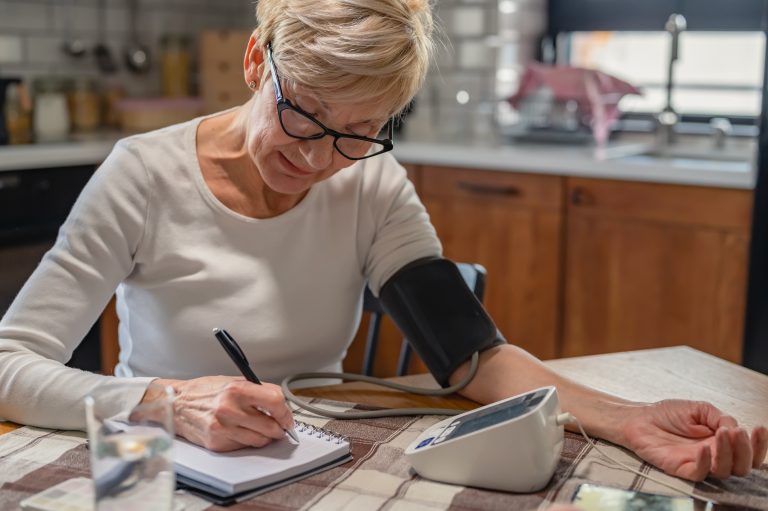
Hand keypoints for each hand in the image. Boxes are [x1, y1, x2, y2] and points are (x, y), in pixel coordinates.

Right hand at [145, 376, 294, 451]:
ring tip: (262, 429)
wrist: (177, 404)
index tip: (287, 416)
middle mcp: (229, 409)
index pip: (275, 401)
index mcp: (236, 390)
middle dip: (279, 428)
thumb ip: (258, 390)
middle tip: (280, 426)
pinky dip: (248, 441)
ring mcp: (222, 428)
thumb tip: (281, 403)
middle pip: (271, 426)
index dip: (286, 411)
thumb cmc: (205, 391)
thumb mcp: (232, 381)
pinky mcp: (217, 443)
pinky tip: (242, 432)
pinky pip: (244, 446)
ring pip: (260, 440)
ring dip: (266, 437)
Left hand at [618, 400, 766, 480]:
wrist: (639, 417)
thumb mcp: (699, 409)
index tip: (759, 428)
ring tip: (721, 434)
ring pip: (724, 471)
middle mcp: (714, 455)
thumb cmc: (667, 413)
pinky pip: (700, 473)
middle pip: (741, 466)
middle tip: (737, 432)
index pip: (747, 451)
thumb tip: (736, 428)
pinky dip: (706, 462)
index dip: (758, 444)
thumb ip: (720, 417)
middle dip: (745, 450)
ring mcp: (698, 463)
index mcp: (721, 441)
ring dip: (727, 453)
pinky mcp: (681, 469)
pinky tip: (704, 447)